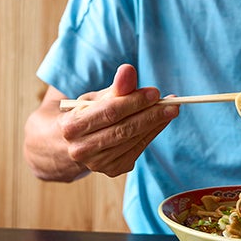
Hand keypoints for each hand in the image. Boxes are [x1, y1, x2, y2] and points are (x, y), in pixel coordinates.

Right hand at [57, 64, 178, 177]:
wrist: (69, 144)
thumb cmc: (85, 115)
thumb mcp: (94, 99)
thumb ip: (114, 87)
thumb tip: (129, 70)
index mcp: (71, 127)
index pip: (109, 112)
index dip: (134, 102)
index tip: (155, 92)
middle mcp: (81, 150)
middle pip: (123, 129)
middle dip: (150, 115)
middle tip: (172, 103)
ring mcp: (97, 164)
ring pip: (133, 140)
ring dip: (155, 124)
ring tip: (170, 109)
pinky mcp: (112, 170)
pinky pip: (137, 149)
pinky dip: (151, 133)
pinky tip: (160, 122)